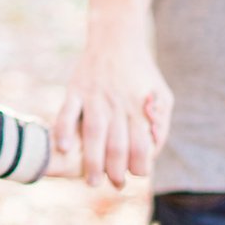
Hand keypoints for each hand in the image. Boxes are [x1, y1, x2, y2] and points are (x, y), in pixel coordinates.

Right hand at [56, 33, 174, 189]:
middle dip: (115, 171)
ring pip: (93, 133)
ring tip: (91, 182)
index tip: (135, 175)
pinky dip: (63, 130)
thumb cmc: (141, 72)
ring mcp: (95, 96)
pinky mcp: (75, 89)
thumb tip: (153, 152)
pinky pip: (67, 112)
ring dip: (91, 161)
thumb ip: (161, 124)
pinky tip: (62, 148)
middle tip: (113, 186)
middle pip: (116, 145)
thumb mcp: (162, 94)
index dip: (139, 165)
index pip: (141, 145)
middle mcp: (118, 104)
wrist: (116, 38)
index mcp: (140, 107)